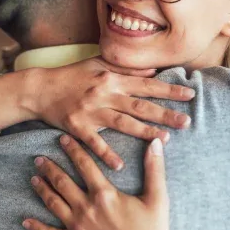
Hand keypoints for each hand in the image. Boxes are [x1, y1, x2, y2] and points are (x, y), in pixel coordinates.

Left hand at [22, 135, 177, 229]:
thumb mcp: (158, 199)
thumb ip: (155, 169)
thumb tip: (156, 143)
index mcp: (104, 194)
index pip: (85, 165)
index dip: (73, 150)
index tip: (62, 139)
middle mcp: (86, 207)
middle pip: (62, 182)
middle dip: (49, 168)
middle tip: (38, 158)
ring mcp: (77, 226)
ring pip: (53, 203)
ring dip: (41, 189)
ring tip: (33, 179)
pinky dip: (36, 227)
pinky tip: (25, 220)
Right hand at [25, 57, 193, 169]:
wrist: (40, 89)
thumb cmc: (71, 76)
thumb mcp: (98, 65)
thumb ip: (124, 69)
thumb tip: (151, 72)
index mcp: (111, 78)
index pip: (146, 85)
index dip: (168, 90)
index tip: (189, 95)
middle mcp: (104, 94)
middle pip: (139, 105)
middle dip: (165, 113)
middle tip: (188, 122)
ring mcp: (90, 111)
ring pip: (122, 122)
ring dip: (144, 131)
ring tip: (165, 138)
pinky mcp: (77, 127)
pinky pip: (94, 142)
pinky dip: (106, 154)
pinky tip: (119, 165)